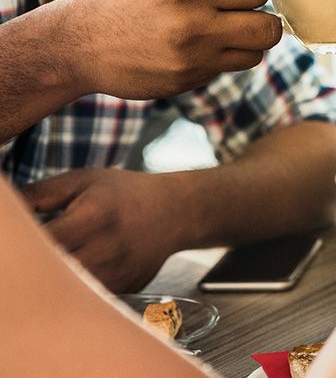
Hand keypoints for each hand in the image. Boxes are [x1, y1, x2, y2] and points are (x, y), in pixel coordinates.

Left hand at [22, 168, 182, 291]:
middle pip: (52, 272)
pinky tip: (75, 272)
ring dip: (54, 280)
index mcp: (93, 217)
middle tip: (34, 256)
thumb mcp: (83, 181)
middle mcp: (107, 250)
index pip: (41, 241)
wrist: (176, 211)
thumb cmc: (124, 193)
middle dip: (36, 266)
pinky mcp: (124, 290)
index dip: (24, 244)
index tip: (18, 241)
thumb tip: (4, 206)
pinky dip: (75, 289)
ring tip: (53, 263)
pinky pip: (89, 297)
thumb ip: (39, 194)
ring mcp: (118, 274)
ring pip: (69, 290)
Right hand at [63, 0, 281, 98]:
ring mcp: (191, 59)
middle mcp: (192, 27)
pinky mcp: (188, 81)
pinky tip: (201, 42)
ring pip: (256, 51)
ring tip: (224, 24)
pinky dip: (226, 54)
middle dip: (260, 13)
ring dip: (248, 36)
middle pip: (268, 27)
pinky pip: (231, 67)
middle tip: (238, 6)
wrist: (75, 44)